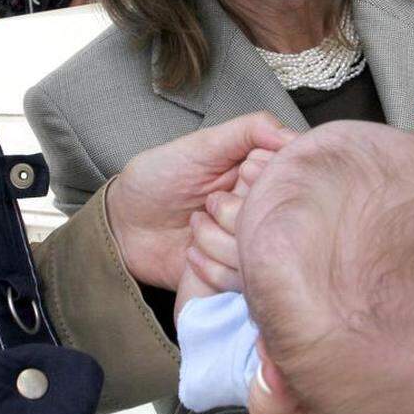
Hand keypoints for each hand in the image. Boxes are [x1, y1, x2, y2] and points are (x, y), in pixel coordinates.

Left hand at [105, 114, 294, 291]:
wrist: (121, 226)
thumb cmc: (157, 178)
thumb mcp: (199, 146)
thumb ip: (247, 131)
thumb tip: (292, 135)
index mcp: (260, 179)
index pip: (290, 181)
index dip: (267, 180)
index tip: (242, 175)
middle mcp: (260, 215)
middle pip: (279, 220)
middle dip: (241, 212)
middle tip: (209, 203)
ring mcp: (246, 249)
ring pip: (262, 253)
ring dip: (222, 240)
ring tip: (194, 225)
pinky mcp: (232, 280)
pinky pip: (243, 282)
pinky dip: (215, 268)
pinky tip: (190, 253)